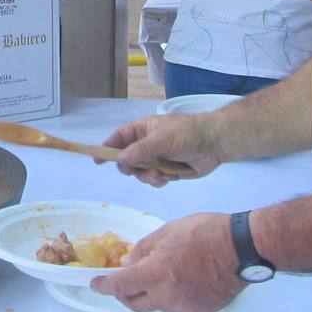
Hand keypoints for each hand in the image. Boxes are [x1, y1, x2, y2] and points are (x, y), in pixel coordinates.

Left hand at [89, 213, 245, 311]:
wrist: (243, 248)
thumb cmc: (205, 233)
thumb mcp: (168, 232)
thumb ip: (144, 249)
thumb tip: (127, 263)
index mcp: (155, 274)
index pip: (120, 286)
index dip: (104, 286)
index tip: (96, 284)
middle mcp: (167, 296)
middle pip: (135, 304)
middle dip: (125, 295)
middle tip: (124, 283)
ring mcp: (185, 306)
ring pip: (158, 306)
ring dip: (152, 295)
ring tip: (161, 275)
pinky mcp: (201, 310)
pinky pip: (179, 307)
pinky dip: (173, 296)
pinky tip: (183, 281)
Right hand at [101, 113, 224, 186]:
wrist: (215, 144)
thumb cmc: (187, 133)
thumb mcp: (160, 139)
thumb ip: (139, 150)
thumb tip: (119, 160)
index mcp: (143, 130)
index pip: (119, 138)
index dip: (107, 147)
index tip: (96, 159)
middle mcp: (148, 144)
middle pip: (127, 159)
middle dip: (130, 167)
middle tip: (133, 170)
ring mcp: (158, 158)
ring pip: (141, 172)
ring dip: (147, 175)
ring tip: (160, 173)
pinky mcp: (168, 170)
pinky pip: (154, 180)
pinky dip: (158, 180)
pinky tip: (168, 177)